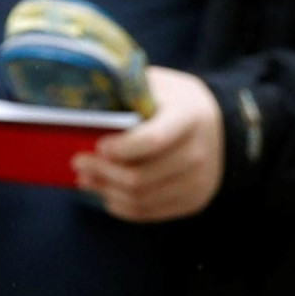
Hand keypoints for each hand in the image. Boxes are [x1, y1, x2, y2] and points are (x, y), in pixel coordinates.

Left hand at [73, 64, 224, 221]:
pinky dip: (120, 204)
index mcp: (190, 116)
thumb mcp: (153, 83)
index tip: (96, 146)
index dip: (121, 148)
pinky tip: (104, 191)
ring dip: (106, 190)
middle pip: (142, 175)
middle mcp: (200, 152)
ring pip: (141, 198)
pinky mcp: (194, 200)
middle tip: (77, 161)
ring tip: (85, 177)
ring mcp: (200, 181)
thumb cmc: (170, 98)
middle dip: (102, 171)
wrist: (217, 121)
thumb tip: (79, 112)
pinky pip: (149, 212)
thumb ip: (124, 94)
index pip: (153, 140)